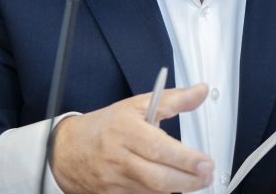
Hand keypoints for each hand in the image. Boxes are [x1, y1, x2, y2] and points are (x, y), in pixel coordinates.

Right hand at [51, 83, 212, 193]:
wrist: (68, 150)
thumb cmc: (106, 126)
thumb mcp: (137, 105)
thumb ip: (173, 99)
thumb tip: (200, 91)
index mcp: (126, 131)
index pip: (159, 148)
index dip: (185, 159)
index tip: (205, 162)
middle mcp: (119, 158)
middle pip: (159, 178)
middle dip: (188, 180)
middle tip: (207, 174)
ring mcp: (115, 181)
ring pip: (153, 192)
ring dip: (177, 187)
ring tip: (194, 179)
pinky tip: (170, 185)